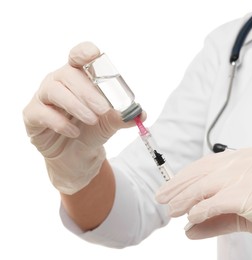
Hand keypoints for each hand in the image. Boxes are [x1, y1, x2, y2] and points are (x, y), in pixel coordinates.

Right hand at [23, 42, 144, 193]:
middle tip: (103, 109)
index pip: (78, 56)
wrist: (78, 155)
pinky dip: (59, 122)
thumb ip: (124, 116)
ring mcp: (43, 97)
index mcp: (79, 76)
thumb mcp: (111, 123)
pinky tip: (74, 132)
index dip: (84, 52)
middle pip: (68, 74)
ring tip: (92, 120)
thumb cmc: (93, 130)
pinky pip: (41, 112)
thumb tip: (141, 113)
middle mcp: (59, 81)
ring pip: (54, 90)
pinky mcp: (32, 115)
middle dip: (88, 91)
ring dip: (76, 105)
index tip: (94, 55)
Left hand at [156, 148, 251, 258]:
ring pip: (204, 186)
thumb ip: (213, 217)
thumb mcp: (240, 213)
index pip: (205, 164)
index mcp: (243, 157)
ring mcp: (247, 174)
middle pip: (201, 173)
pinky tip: (191, 218)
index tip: (169, 187)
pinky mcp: (249, 192)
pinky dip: (200, 211)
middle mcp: (244, 160)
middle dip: (178, 188)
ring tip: (171, 211)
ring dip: (184, 200)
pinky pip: (215, 202)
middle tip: (161, 199)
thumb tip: (187, 228)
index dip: (184, 177)